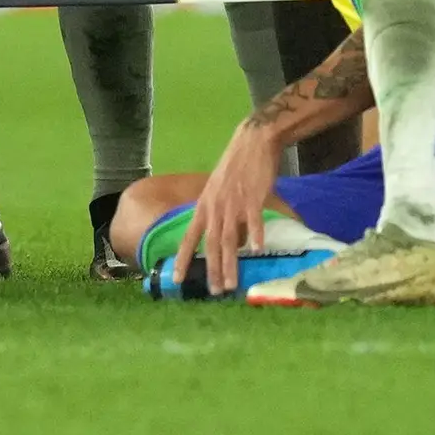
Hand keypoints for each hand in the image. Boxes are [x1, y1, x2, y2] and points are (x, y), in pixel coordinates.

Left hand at [174, 118, 284, 297]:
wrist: (251, 143)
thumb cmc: (235, 169)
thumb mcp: (219, 192)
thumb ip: (221, 217)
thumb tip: (233, 243)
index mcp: (203, 206)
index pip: (188, 236)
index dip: (182, 258)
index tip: (176, 278)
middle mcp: (214, 207)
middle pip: (210, 243)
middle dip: (211, 270)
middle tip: (214, 292)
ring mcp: (233, 203)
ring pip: (229, 238)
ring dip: (230, 263)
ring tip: (232, 284)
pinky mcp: (252, 197)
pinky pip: (253, 219)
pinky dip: (256, 234)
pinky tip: (258, 250)